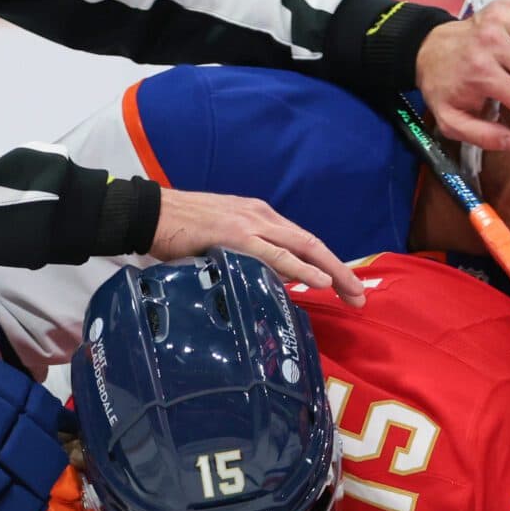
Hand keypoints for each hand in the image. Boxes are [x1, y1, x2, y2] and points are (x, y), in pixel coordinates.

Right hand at [150, 189, 364, 304]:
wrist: (149, 213)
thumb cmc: (179, 229)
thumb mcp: (221, 239)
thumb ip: (245, 255)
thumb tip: (263, 281)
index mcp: (260, 216)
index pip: (302, 242)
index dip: (328, 263)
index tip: (345, 286)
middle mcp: (262, 216)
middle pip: (312, 244)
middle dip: (340, 271)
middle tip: (360, 297)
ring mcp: (251, 224)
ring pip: (303, 248)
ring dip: (331, 272)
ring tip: (351, 293)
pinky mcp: (236, 235)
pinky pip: (276, 254)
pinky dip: (301, 268)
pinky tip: (319, 281)